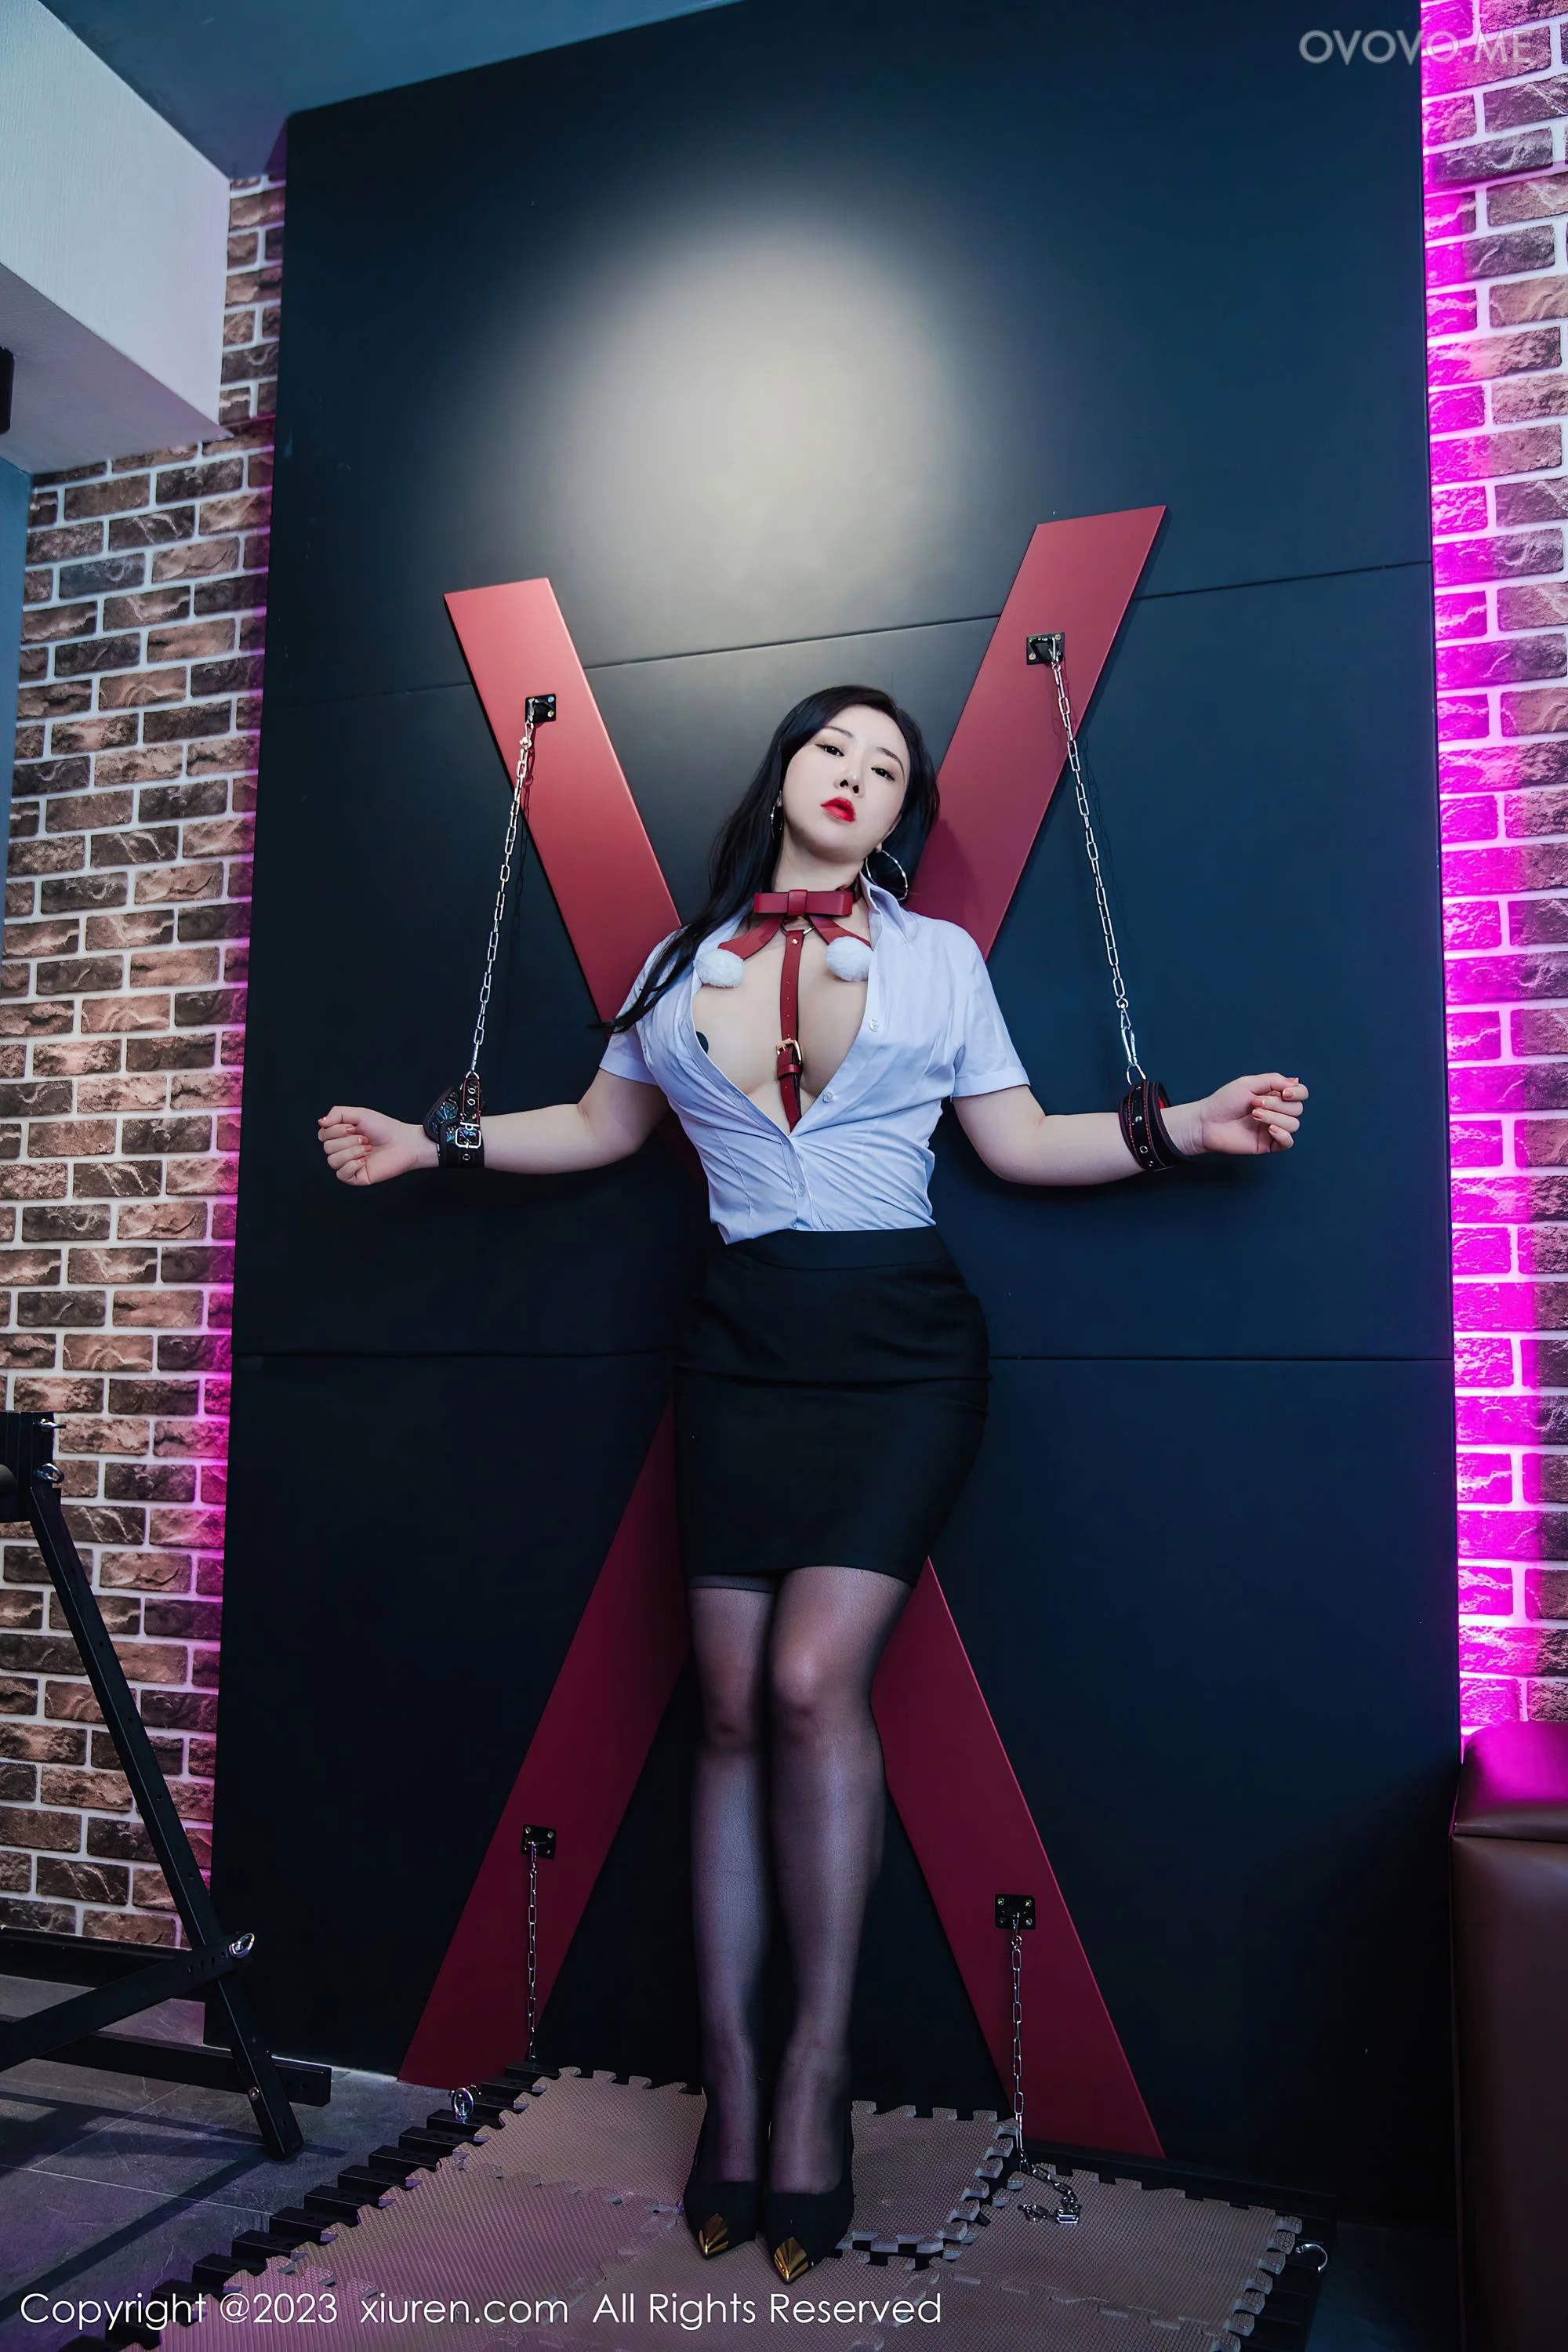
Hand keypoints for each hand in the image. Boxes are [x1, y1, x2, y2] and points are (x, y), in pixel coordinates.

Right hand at [318, 1105, 433, 1185]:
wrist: (403, 1142)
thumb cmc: (384, 1128)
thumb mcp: (359, 1114)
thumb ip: (337, 1113)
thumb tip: (321, 1122)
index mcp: (341, 1136)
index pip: (323, 1135)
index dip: (336, 1130)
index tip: (355, 1127)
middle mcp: (343, 1150)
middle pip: (327, 1147)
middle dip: (346, 1140)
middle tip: (364, 1138)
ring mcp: (349, 1165)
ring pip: (332, 1161)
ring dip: (351, 1151)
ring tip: (367, 1148)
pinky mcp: (356, 1177)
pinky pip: (341, 1174)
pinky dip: (352, 1165)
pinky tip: (364, 1160)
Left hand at [1189, 1072, 1308, 1156]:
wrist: (1208, 1122)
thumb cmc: (1225, 1101)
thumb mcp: (1249, 1083)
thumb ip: (1273, 1080)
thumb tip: (1296, 1081)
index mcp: (1275, 1095)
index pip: (1301, 1094)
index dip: (1298, 1093)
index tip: (1285, 1092)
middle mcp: (1277, 1112)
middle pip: (1297, 1109)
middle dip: (1278, 1104)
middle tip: (1255, 1103)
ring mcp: (1273, 1128)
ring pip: (1294, 1124)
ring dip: (1276, 1117)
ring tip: (1255, 1115)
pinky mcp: (1268, 1144)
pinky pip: (1288, 1142)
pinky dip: (1283, 1134)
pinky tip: (1270, 1129)